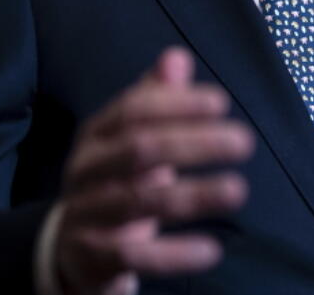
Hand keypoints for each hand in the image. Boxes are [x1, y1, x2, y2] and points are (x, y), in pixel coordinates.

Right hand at [54, 47, 255, 294]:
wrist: (71, 247)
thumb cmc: (115, 179)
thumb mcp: (129, 137)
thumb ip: (155, 97)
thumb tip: (177, 56)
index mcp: (96, 134)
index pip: (134, 110)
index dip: (178, 104)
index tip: (222, 102)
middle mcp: (86, 170)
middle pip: (138, 150)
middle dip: (193, 143)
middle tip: (243, 141)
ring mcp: (87, 214)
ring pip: (139, 201)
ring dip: (193, 195)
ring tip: (237, 190)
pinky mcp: (94, 257)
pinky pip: (136, 256)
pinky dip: (175, 254)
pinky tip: (212, 250)